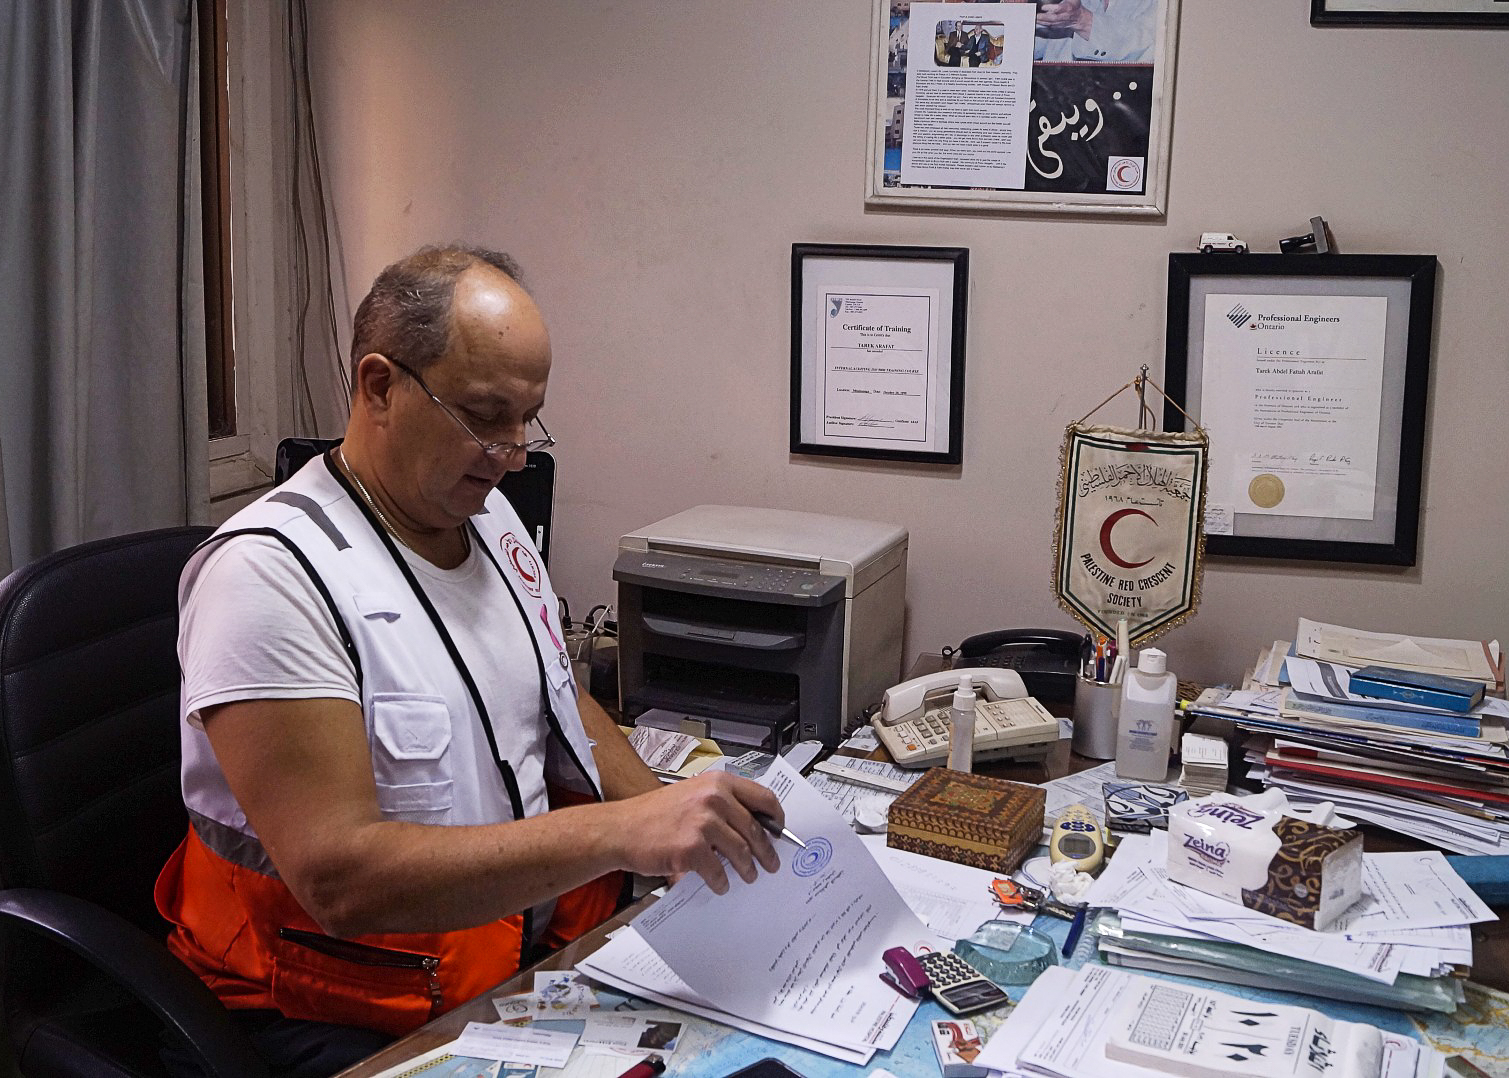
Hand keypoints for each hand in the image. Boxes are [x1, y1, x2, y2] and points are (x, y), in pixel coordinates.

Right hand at [612, 772, 784, 894]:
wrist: (621, 828)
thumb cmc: (653, 814)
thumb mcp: (692, 794)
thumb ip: (721, 804)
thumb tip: (752, 826)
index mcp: (717, 782)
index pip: (763, 798)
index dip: (777, 818)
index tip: (779, 831)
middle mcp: (714, 798)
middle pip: (756, 829)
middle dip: (766, 851)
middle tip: (771, 863)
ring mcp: (703, 823)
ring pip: (742, 852)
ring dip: (748, 869)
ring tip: (748, 876)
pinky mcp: (692, 848)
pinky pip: (718, 871)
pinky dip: (721, 882)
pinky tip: (720, 885)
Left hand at [1036, 0, 1092, 34]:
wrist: (1078, 18)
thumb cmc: (1074, 6)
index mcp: (1068, 8)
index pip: (1058, 9)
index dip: (1051, 8)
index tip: (1043, 7)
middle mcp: (1064, 16)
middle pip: (1052, 18)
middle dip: (1043, 17)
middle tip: (1035, 15)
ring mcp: (1059, 22)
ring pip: (1049, 23)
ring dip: (1041, 21)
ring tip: (1034, 18)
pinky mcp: (1056, 26)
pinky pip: (1048, 25)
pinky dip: (1041, 24)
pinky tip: (1036, 21)